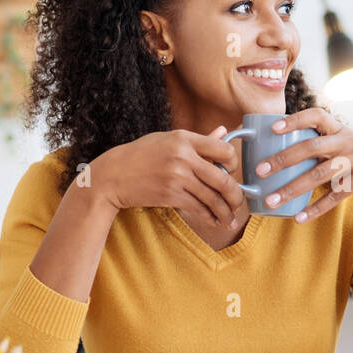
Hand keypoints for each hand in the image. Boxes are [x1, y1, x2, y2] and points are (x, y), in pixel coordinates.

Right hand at [90, 126, 247, 227]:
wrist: (113, 175)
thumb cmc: (141, 155)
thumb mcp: (167, 140)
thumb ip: (199, 139)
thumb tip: (224, 131)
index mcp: (184, 138)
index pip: (223, 149)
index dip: (233, 162)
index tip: (231, 171)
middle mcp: (183, 157)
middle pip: (223, 178)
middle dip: (236, 195)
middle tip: (239, 203)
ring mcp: (177, 177)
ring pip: (213, 198)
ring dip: (225, 212)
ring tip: (230, 219)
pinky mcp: (171, 195)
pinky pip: (198, 208)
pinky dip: (209, 216)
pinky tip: (214, 220)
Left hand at [254, 109, 352, 220]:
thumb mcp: (345, 148)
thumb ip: (322, 148)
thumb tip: (282, 155)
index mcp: (341, 130)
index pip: (316, 115)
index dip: (295, 119)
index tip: (273, 128)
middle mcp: (349, 141)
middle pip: (312, 147)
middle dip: (283, 159)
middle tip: (260, 170)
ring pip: (320, 174)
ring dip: (292, 189)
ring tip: (271, 200)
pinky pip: (335, 196)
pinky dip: (315, 209)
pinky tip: (299, 217)